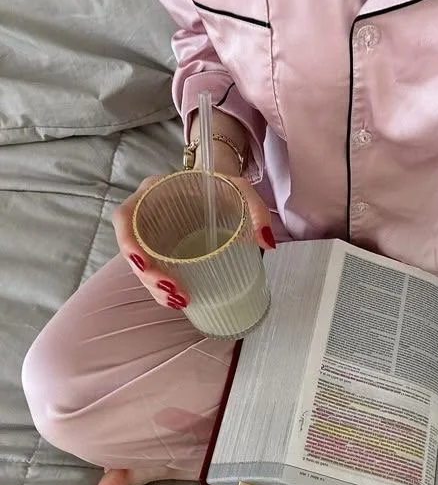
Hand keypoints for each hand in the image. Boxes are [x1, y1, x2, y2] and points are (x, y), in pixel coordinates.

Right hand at [114, 172, 274, 309]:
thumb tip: (265, 243)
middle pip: (133, 250)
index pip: (125, 216)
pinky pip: (157, 272)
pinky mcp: (164, 252)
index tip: (143, 263)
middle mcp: (146, 215)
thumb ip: (255, 209)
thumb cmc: (223, 185)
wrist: (220, 186)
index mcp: (154, 193)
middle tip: (176, 292)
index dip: (127, 242)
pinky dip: (166, 289)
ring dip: (156, 289)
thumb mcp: (241, 188)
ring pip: (143, 267)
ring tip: (182, 300)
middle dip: (148, 277)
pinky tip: (183, 299)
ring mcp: (153, 235)